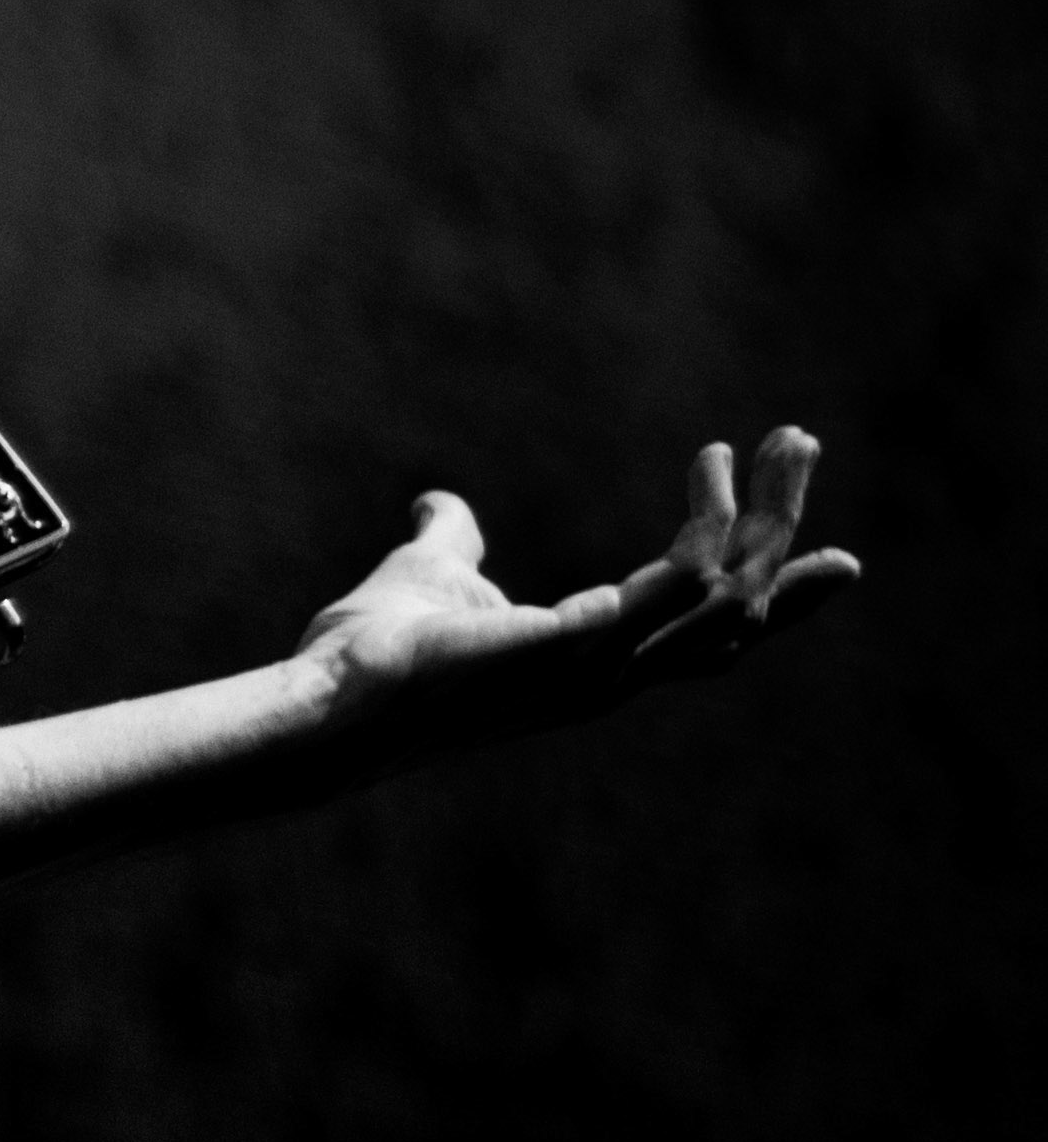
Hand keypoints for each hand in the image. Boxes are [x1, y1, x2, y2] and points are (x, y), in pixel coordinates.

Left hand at [292, 429, 856, 764]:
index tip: (823, 533)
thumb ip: (452, 538)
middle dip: (783, 526)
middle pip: (742, 609)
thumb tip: (439, 502)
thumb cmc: (368, 654)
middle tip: (801, 441)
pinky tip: (709, 477)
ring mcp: (600, 667)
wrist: (320, 700)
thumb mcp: (429, 574)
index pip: (712, 627)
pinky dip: (704, 538)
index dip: (769, 576)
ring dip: (762, 514)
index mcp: (593, 660)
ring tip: (781, 441)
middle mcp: (612, 673)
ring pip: (729, 597)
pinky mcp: (575, 646)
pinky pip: (674, 593)